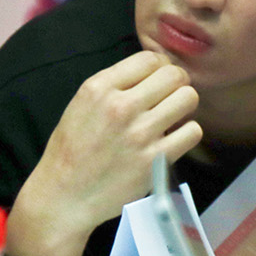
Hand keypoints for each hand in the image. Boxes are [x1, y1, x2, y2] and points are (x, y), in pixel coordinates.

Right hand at [7, 50, 201, 255]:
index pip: (150, 59)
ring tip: (172, 116)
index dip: (160, 67)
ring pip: (188, 99)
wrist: (64, 197)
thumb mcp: (82, 104)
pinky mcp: (155, 161)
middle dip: (177, 83)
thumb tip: (154, 71)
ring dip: (183, 106)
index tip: (158, 80)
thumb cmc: (72, 150)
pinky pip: (192, 132)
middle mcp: (121, 106)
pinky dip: (187, 134)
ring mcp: (140, 134)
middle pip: (174, 75)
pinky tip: (173, 139)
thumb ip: (115, 85)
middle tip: (169, 97)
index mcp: (100, 88)